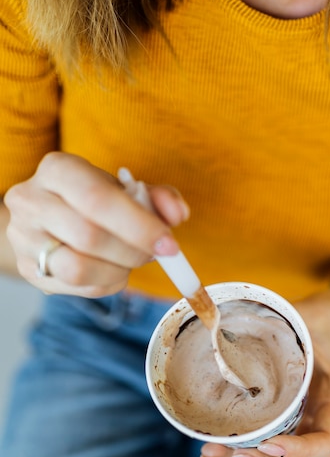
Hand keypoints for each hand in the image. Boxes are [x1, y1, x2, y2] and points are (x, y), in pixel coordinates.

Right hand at [4, 152, 188, 295]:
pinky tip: (114, 270)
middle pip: (89, 236)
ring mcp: (24, 238)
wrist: (53, 215)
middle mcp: (31, 201)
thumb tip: (178, 213)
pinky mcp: (28, 269)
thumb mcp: (126, 189)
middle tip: (154, 253)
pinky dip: (107, 283)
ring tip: (131, 261)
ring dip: (119, 271)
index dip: (138, 225)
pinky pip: (77, 287)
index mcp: (58, 169)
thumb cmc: (95, 199)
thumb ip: (157, 198)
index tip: (168, 244)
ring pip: (78, 268)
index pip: (96, 199)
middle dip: (133, 251)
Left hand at [200, 288, 329, 456]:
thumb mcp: (313, 317)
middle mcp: (317, 416)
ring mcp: (299, 417)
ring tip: (212, 454)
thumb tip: (237, 317)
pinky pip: (263, 438)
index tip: (270, 444)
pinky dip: (240, 447)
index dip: (300, 451)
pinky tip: (212, 446)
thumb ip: (285, 320)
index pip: (325, 443)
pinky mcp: (280, 412)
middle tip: (239, 455)